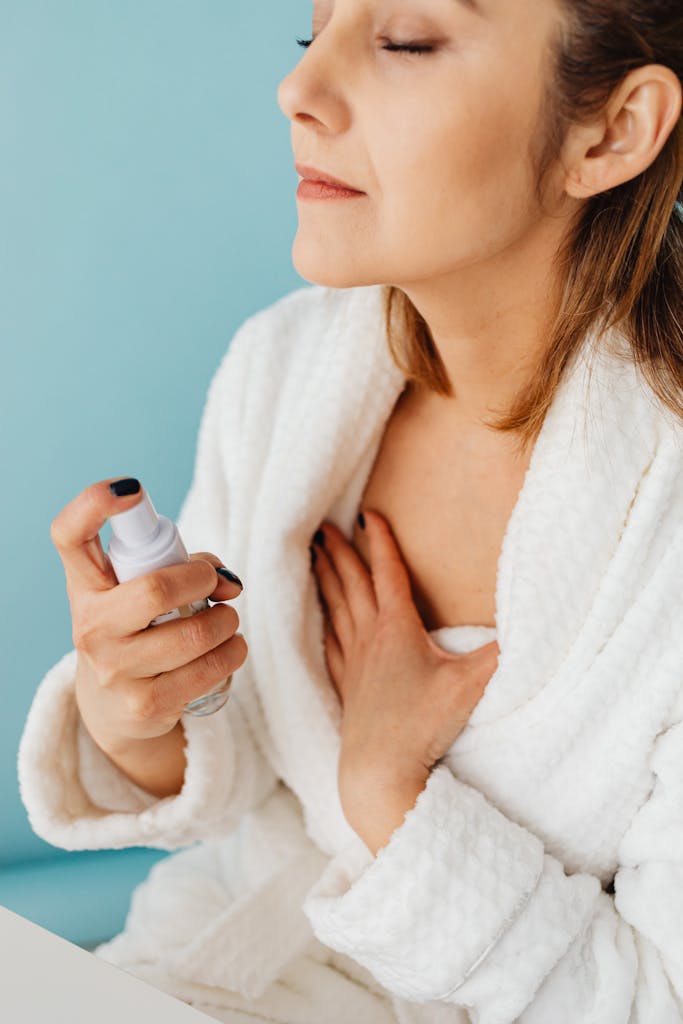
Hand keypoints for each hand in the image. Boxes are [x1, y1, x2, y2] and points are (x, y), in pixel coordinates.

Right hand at [50, 477, 246, 754]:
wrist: (117, 706)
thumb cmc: (138, 629)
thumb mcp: (143, 590)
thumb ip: (185, 567)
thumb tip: (228, 582)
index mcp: (85, 586)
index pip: (69, 536)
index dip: (94, 504)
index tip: (131, 489)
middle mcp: (91, 627)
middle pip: (155, 590)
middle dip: (202, 580)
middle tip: (215, 584)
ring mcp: (114, 670)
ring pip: (192, 635)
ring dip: (226, 622)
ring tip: (227, 620)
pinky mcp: (144, 706)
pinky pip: (206, 672)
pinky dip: (232, 654)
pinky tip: (231, 648)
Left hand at [310, 509, 499, 831]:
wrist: (379, 772)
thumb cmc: (422, 726)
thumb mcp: (471, 686)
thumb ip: (502, 655)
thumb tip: (536, 630)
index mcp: (397, 629)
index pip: (388, 573)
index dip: (381, 541)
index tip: (367, 513)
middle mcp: (369, 639)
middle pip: (352, 585)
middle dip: (340, 553)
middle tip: (324, 527)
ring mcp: (354, 664)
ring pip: (336, 610)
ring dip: (326, 580)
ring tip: (316, 558)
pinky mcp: (346, 689)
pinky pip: (331, 644)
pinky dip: (326, 624)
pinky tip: (325, 622)